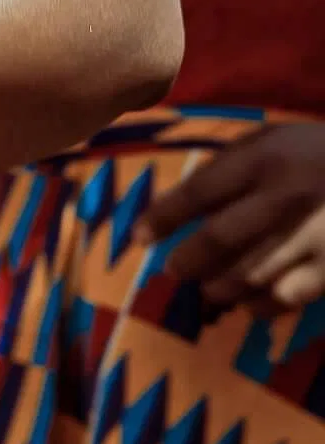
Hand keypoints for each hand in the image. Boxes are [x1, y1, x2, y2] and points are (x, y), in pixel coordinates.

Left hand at [141, 123, 324, 315]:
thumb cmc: (324, 154)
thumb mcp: (280, 139)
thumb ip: (232, 166)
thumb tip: (176, 208)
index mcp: (270, 156)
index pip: (200, 192)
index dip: (163, 218)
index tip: (138, 237)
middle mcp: (290, 195)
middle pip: (218, 241)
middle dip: (187, 261)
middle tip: (177, 270)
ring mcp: (316, 235)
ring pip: (246, 276)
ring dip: (219, 287)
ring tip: (213, 287)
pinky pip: (282, 298)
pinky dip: (259, 304)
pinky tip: (253, 300)